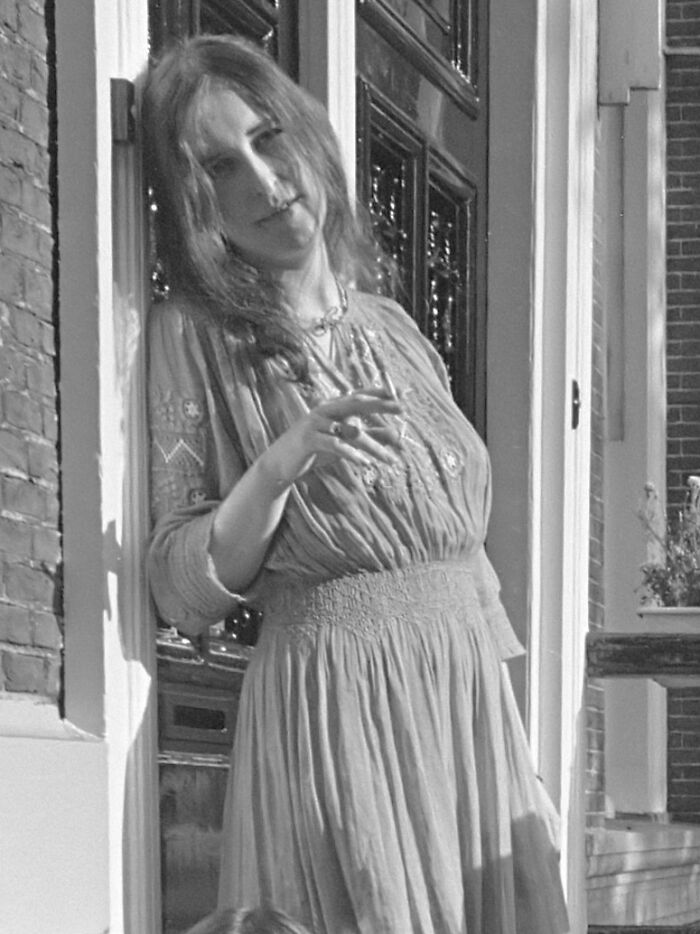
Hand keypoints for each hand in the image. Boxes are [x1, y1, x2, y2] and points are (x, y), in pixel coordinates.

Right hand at [258, 388, 404, 487]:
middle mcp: (325, 410)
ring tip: (390, 459)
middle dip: (380, 405)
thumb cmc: (315, 451)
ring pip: (349, 431)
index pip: (359, 394)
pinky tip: (365, 464)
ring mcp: (315, 423)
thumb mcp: (345, 443)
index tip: (401, 394)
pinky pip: (334, 445)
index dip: (379, 392)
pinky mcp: (308, 439)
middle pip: (356, 403)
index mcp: (333, 407)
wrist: (281, 464)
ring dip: (372, 445)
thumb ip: (368, 437)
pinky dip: (351, 454)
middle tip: (401, 409)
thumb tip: (396, 436)